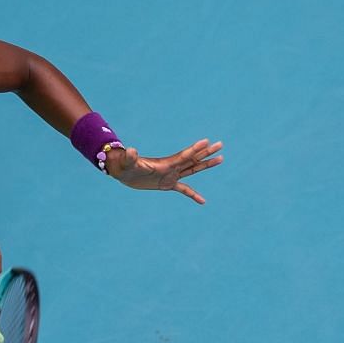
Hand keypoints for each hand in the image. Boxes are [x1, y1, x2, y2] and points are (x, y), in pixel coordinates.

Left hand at [105, 139, 223, 203]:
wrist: (122, 171)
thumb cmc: (125, 165)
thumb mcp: (128, 162)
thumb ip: (131, 157)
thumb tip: (130, 150)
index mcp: (165, 163)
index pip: (184, 155)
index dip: (195, 149)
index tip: (207, 141)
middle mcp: (171, 167)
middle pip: (193, 159)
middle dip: (207, 152)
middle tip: (221, 144)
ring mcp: (171, 175)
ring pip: (193, 169)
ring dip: (206, 164)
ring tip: (221, 159)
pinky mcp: (167, 184)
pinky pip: (184, 189)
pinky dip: (193, 194)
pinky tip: (203, 201)